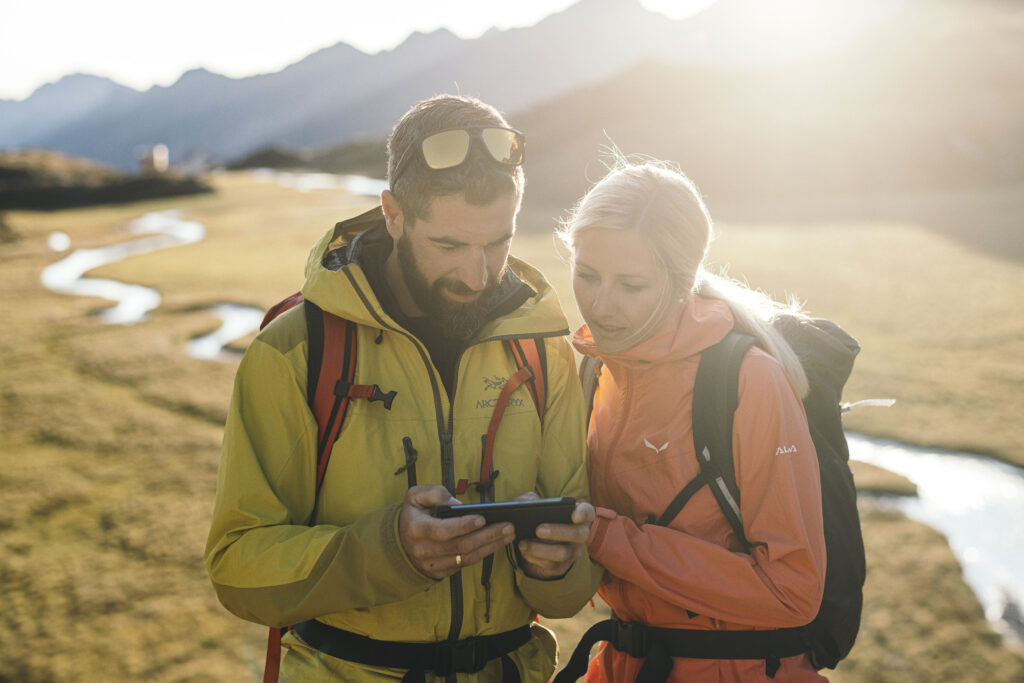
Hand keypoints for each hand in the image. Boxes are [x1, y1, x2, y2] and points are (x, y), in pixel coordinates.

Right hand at [398, 486, 514, 579]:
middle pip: (461, 546)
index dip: (464, 525)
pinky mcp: (440, 573)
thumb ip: (436, 493)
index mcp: (416, 529)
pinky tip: (496, 543)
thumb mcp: (416, 495)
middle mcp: (424, 550)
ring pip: (467, 558)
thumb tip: (458, 504)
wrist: (400, 541)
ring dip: (491, 546)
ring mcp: (432, 564)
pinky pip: (465, 564)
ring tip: (508, 534)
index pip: (443, 530)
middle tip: (508, 526)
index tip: (483, 518)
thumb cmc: (413, 514)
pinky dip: (483, 554)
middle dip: (488, 536)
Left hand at [514, 492, 594, 579]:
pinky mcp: (562, 565)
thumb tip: (525, 502)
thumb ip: (530, 500)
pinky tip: (524, 551)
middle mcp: (580, 533)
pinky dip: (534, 558)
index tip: (574, 515)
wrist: (536, 542)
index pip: (588, 512)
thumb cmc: (540, 518)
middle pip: (578, 534)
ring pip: (563, 553)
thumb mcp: (535, 506)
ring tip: (523, 543)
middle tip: (538, 530)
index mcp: (578, 515)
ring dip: (540, 549)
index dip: (583, 513)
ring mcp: (573, 551)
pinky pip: (551, 565)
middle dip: (558, 532)